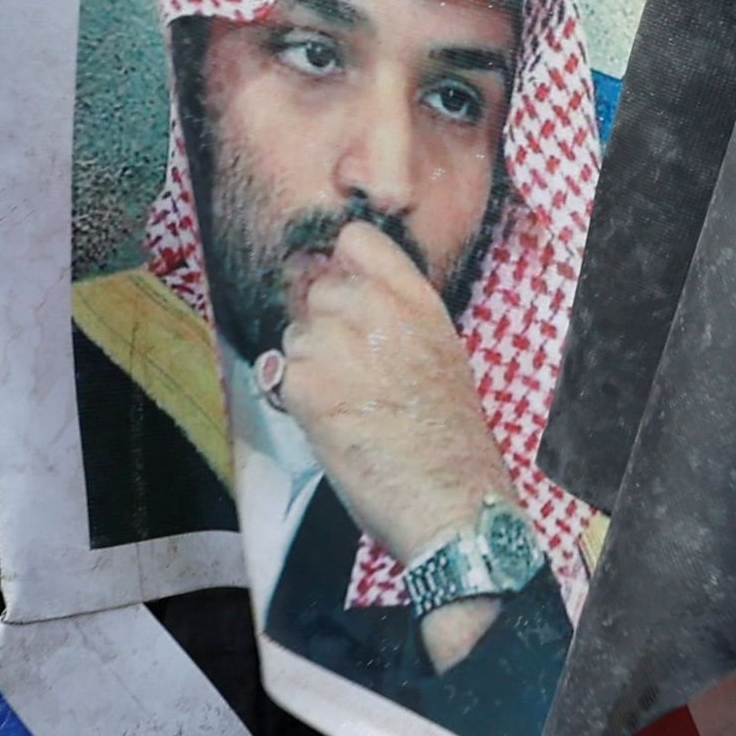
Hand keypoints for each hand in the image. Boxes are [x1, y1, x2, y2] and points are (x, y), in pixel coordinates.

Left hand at [261, 220, 518, 662]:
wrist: (448, 496)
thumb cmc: (451, 436)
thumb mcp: (440, 353)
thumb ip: (396, 317)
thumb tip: (345, 299)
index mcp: (416, 300)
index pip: (356, 239)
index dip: (344, 264)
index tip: (348, 290)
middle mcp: (373, 309)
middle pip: (319, 289)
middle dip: (325, 324)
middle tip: (353, 370)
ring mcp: (334, 343)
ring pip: (297, 334)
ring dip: (311, 364)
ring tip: (349, 404)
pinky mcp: (304, 383)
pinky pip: (284, 374)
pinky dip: (300, 399)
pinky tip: (336, 424)